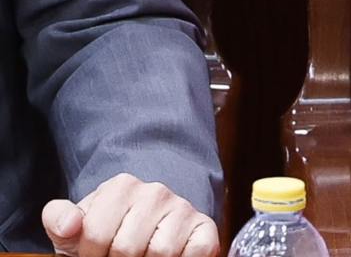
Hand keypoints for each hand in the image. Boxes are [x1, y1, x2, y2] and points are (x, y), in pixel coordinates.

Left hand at [43, 173, 218, 256]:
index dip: (92, 255)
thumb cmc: (106, 235)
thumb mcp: (74, 230)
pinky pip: (196, 252)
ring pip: (161, 252)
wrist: (139, 232)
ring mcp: (183, 208)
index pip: (96, 235)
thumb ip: (58, 220)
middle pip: (128, 248)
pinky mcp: (205, 226)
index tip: (95, 254)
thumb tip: (70, 223)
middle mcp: (156, 192)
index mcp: (121, 186)